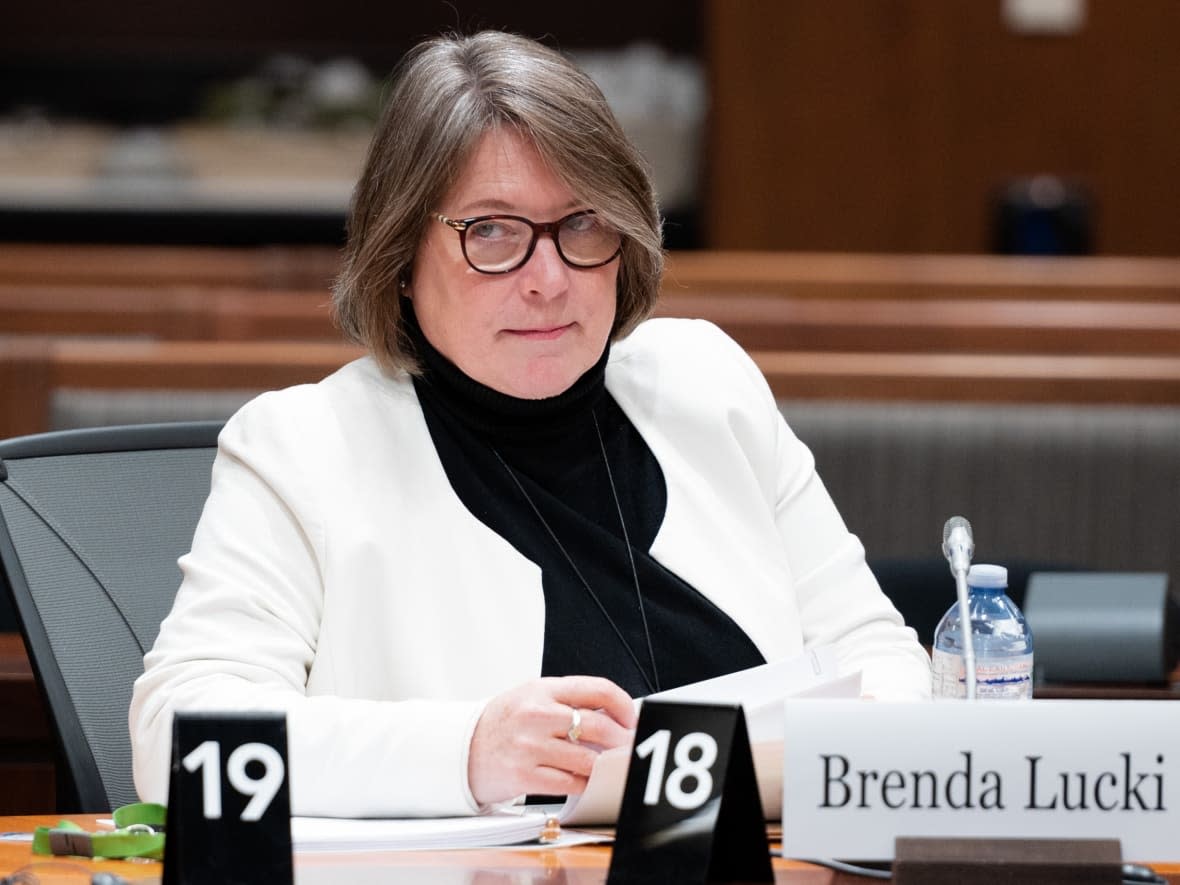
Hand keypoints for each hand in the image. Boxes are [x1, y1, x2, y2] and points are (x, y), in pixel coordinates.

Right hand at [467, 675, 636, 806]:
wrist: (461, 749)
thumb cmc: (502, 723)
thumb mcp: (532, 697)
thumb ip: (568, 702)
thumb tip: (613, 716)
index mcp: (542, 689)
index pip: (597, 689)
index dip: (623, 705)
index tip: (631, 718)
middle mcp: (536, 715)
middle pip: (599, 726)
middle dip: (622, 740)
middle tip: (628, 746)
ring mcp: (530, 746)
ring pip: (589, 759)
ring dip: (604, 765)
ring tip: (605, 764)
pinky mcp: (524, 775)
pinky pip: (571, 783)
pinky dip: (584, 783)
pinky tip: (583, 778)